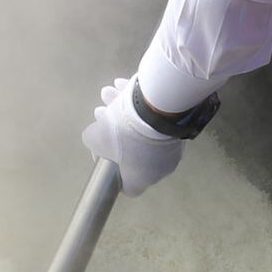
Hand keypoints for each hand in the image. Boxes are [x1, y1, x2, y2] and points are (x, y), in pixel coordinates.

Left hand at [80, 77, 189, 195]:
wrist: (157, 108)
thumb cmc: (124, 132)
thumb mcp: (95, 137)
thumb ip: (92, 140)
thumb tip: (95, 137)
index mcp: (143, 178)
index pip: (126, 184)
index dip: (110, 170)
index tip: (103, 153)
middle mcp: (161, 166)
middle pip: (131, 150)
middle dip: (113, 129)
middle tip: (102, 113)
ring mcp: (172, 146)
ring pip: (141, 129)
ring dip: (122, 111)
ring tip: (109, 93)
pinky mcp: (178, 126)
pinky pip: (154, 116)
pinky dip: (138, 104)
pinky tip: (124, 87)